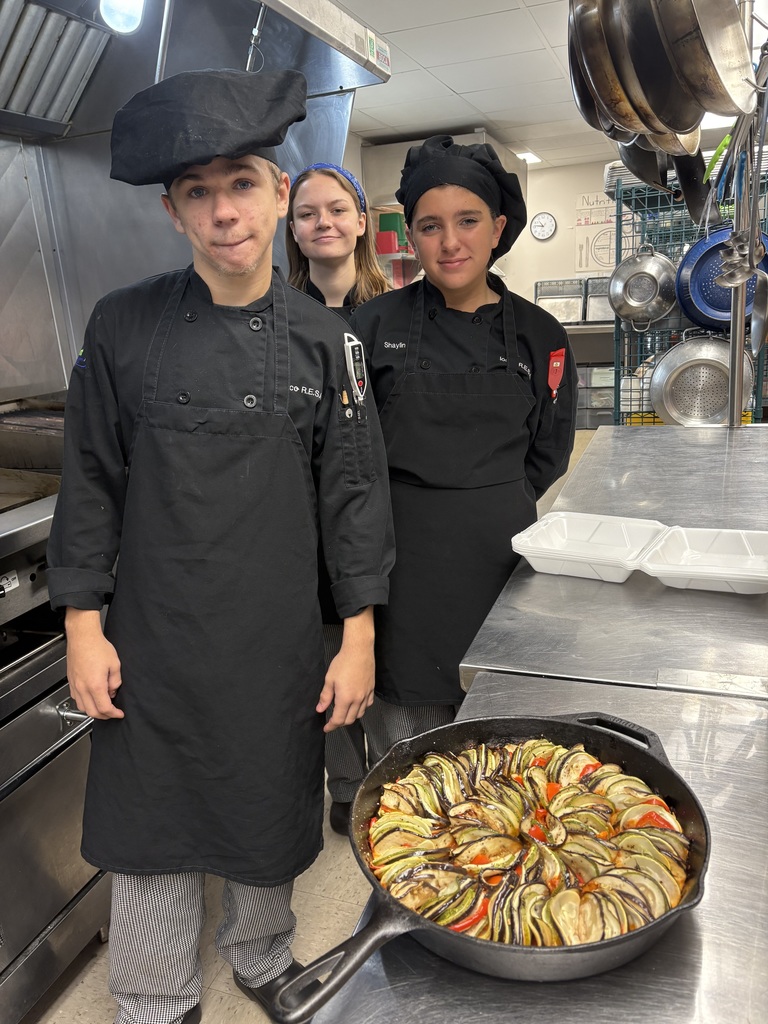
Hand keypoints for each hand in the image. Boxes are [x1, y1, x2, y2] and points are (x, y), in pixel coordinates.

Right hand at [64, 608, 123, 719]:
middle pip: (92, 712)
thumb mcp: (115, 664)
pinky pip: (76, 698)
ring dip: (93, 710)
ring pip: (82, 707)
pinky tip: (91, 697)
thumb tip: (113, 691)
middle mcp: (82, 687)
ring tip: (103, 705)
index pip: (104, 708)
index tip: (119, 713)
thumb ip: (115, 681)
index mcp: (95, 685)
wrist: (82, 637)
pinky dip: (84, 703)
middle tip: (112, 713)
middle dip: (104, 716)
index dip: (113, 713)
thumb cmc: (97, 646)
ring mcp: (75, 685)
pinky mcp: (70, 681)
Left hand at [316, 607, 373, 731]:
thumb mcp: (329, 679)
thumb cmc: (343, 662)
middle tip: (332, 721)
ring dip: (351, 717)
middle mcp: (358, 699)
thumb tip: (320, 709)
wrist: (359, 650)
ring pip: (360, 714)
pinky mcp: (372, 689)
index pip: (338, 720)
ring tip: (343, 713)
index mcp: (345, 698)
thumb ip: (325, 697)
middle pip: (349, 720)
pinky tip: (356, 705)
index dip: (331, 726)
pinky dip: (361, 709)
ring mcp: (366, 695)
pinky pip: (368, 705)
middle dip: (340, 723)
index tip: (326, 728)